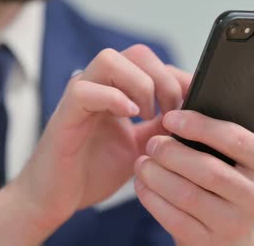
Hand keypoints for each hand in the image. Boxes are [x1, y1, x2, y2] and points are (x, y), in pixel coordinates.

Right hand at [0, 45, 183, 244]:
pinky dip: (112, 98)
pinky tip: (130, 117)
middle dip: (164, 79)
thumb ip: (161, 125)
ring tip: (147, 116)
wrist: (57, 199)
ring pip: (110, 59)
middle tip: (171, 112)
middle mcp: (99, 85)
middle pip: (137, 53)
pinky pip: (84, 90)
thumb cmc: (94, 171)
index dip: (179, 77)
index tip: (196, 100)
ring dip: (140, 85)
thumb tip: (192, 111)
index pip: (153, 63)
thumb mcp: (141, 145)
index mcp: (118, 89)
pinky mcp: (65, 114)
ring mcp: (80, 96)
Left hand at [134, 69, 253, 245]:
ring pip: (188, 195)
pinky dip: (152, 198)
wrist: (231, 232)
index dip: (200, 126)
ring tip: (143, 160)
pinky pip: (173, 218)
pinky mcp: (209, 242)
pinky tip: (142, 184)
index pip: (237, 139)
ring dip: (157, 175)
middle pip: (210, 170)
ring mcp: (236, 224)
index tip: (172, 116)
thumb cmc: (240, 175)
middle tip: (152, 141)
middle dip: (173, 152)